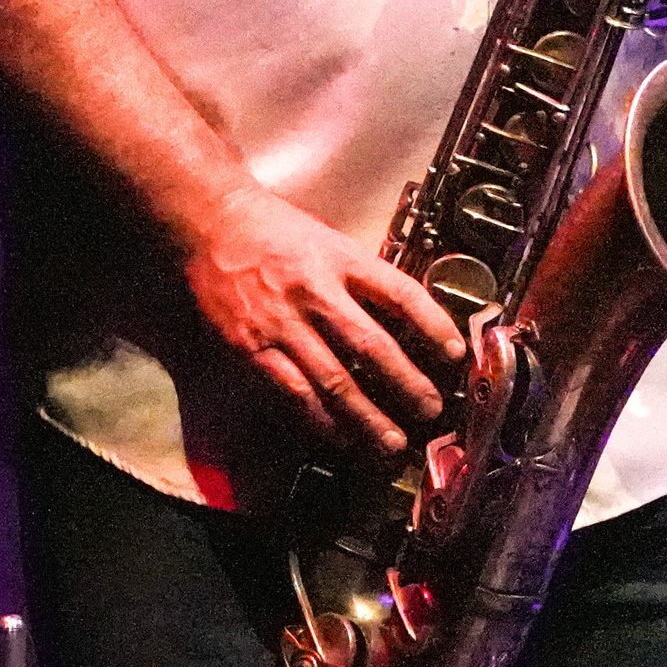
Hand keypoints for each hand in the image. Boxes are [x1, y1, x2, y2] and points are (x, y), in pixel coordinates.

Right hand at [181, 181, 467, 458]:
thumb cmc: (274, 231)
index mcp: (340, 258)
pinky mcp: (250, 348)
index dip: (432, 324)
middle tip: (431, 410)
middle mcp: (314, 291)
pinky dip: (320, 420)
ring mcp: (281, 323)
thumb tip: (406, 319)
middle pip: (371, 344)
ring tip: (392, 442)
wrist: (210, 223)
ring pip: (333, 379)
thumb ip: (362, 279)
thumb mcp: (329, 241)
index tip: (455, 353)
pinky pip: (292, 392)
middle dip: (406, 383)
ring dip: (367, 417)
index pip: (399, 292)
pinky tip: (341, 436)